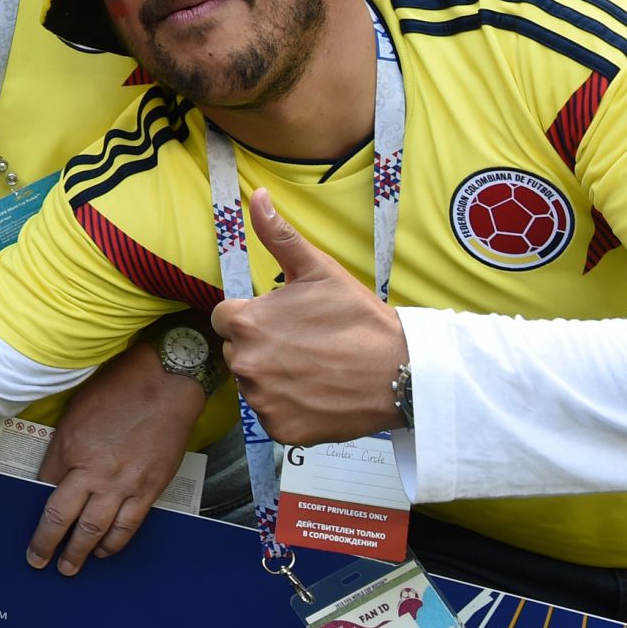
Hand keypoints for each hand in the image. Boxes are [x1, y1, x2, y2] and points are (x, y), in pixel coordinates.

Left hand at [28, 336, 204, 573]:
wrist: (165, 385)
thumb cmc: (117, 390)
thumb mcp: (75, 414)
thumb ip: (63, 448)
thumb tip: (53, 476)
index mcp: (70, 451)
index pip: (44, 491)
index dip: (35, 511)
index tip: (28, 526)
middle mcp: (94, 473)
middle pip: (64, 519)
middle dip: (49, 544)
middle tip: (39, 562)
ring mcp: (123, 485)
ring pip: (96, 531)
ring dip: (81, 553)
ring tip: (70, 567)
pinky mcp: (149, 490)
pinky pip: (129, 526)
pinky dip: (114, 543)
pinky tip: (105, 551)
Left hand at [211, 189, 407, 446]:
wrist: (401, 371)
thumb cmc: (358, 318)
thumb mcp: (318, 270)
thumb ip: (278, 235)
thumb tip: (257, 195)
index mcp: (245, 322)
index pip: (225, 319)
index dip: (254, 317)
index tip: (285, 321)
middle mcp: (245, 364)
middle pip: (239, 351)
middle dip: (263, 346)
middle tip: (305, 345)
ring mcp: (262, 401)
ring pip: (254, 385)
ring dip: (275, 378)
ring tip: (314, 368)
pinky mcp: (280, 431)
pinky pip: (272, 416)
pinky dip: (290, 408)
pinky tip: (317, 394)